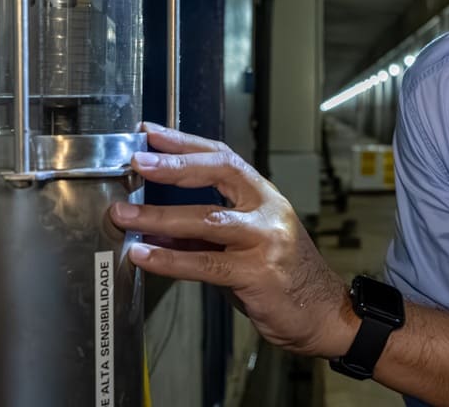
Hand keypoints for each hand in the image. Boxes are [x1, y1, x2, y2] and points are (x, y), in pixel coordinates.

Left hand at [110, 123, 357, 358]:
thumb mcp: (244, 244)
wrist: (323, 313)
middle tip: (137, 162)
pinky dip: (170, 259)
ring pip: (206, 219)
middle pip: (219, 173)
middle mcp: (268, 211)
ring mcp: (265, 240)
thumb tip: (153, 227)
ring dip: (159, 215)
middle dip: (174, 165)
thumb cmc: (284, 277)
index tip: (151, 134)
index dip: (185, 143)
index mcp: (264, 196)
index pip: (223, 157)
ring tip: (125, 215)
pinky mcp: (258, 273)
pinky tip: (145, 255)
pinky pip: (205, 264)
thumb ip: (202, 234)